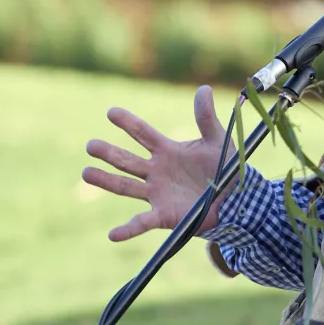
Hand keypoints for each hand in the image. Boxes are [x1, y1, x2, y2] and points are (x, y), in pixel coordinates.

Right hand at [83, 85, 233, 240]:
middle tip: (91, 145)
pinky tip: (113, 235)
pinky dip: (127, 230)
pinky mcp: (163, 215)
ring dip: (106, 181)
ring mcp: (157, 194)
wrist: (237, 200)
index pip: (142, 134)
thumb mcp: (218, 142)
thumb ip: (206, 118)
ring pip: (126, 187)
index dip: (128, 123)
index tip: (111, 112)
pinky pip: (142, 223)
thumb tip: (203, 89)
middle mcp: (156, 172)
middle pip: (127, 160)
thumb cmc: (226, 169)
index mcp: (167, 151)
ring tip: (86, 173)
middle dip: (108, 153)